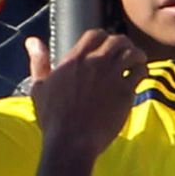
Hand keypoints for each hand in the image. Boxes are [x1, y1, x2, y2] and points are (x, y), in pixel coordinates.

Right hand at [30, 30, 145, 160]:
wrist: (71, 140)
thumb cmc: (53, 116)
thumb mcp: (40, 85)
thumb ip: (39, 61)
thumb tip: (32, 41)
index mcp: (75, 59)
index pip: (95, 34)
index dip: (104, 37)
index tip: (106, 45)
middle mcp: (96, 63)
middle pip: (118, 41)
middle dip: (124, 44)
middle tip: (127, 52)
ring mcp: (112, 77)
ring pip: (133, 54)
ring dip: (137, 56)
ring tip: (137, 62)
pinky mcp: (125, 93)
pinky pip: (139, 74)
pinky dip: (142, 73)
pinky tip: (139, 77)